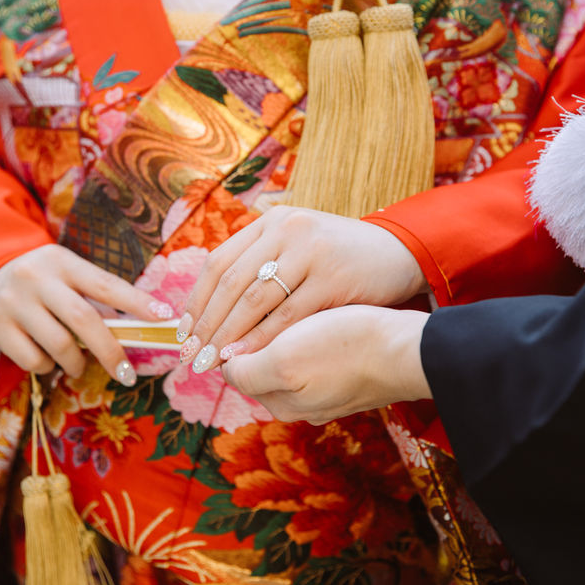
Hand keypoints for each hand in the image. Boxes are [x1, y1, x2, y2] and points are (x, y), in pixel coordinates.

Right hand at [0, 245, 174, 383]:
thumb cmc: (41, 282)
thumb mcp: (65, 276)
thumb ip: (94, 299)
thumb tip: (135, 332)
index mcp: (62, 262)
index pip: (107, 284)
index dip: (137, 302)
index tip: (165, 317)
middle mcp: (36, 278)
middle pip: (85, 320)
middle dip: (111, 352)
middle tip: (127, 374)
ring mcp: (13, 302)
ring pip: (59, 346)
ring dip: (76, 363)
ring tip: (77, 363)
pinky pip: (33, 360)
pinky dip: (48, 367)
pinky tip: (47, 359)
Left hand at [178, 206, 428, 371]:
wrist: (400, 255)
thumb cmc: (343, 260)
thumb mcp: (299, 245)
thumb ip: (263, 262)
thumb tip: (214, 305)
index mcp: (271, 222)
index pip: (218, 262)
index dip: (197, 301)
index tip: (184, 333)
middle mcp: (286, 229)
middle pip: (230, 282)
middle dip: (207, 323)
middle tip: (192, 355)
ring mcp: (309, 251)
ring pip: (254, 300)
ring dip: (228, 335)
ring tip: (213, 362)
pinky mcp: (331, 277)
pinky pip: (287, 316)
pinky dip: (261, 340)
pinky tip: (246, 359)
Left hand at [221, 305, 431, 423]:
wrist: (408, 351)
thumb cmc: (348, 350)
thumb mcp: (285, 362)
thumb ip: (247, 370)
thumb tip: (225, 365)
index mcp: (280, 403)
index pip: (235, 369)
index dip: (228, 337)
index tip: (225, 306)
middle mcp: (300, 404)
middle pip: (259, 365)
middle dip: (251, 337)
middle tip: (247, 300)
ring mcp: (326, 391)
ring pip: (288, 356)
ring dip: (279, 333)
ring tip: (279, 302)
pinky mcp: (347, 375)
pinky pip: (315, 353)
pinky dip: (308, 333)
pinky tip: (315, 314)